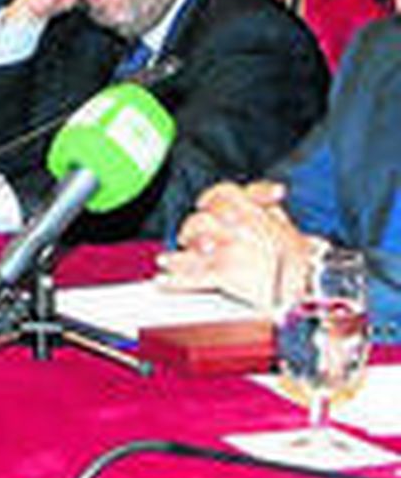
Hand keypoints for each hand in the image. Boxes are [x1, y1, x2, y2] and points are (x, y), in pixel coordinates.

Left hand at [155, 179, 315, 312]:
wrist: (312, 285)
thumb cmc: (302, 258)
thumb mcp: (286, 222)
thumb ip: (267, 204)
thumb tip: (269, 192)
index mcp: (249, 209)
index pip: (221, 194)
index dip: (209, 200)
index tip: (204, 206)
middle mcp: (234, 223)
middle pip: (200, 220)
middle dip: (193, 232)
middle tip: (190, 241)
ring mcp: (226, 247)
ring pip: (191, 245)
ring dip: (177, 256)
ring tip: (166, 261)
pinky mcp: (224, 272)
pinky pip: (192, 274)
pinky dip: (175, 279)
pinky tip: (163, 280)